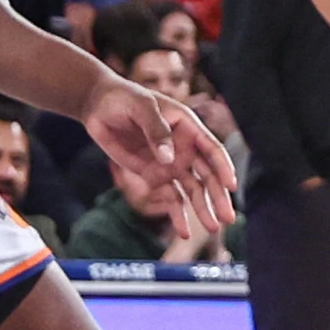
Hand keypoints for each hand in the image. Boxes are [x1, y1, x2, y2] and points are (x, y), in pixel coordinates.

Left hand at [83, 71, 240, 245]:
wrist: (99, 107)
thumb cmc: (123, 98)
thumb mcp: (141, 107)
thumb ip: (156, 130)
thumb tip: (168, 159)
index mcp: (188, 127)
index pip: (212, 150)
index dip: (223, 167)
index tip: (230, 185)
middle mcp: (185, 148)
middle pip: (207, 175)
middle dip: (218, 197)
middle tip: (227, 218)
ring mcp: (171, 164)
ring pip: (193, 190)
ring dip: (203, 208)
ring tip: (213, 228)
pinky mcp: (154, 176)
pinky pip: (170, 197)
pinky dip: (177, 214)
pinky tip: (183, 231)